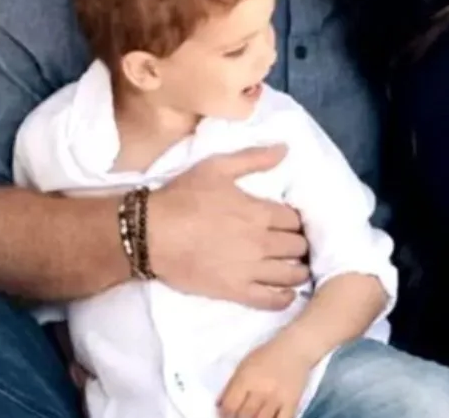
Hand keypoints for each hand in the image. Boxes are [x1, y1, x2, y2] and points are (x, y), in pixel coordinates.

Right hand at [146, 145, 309, 309]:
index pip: (296, 219)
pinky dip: (285, 298)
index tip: (293, 222)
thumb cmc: (184, 197)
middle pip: (298, 246)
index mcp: (260, 212)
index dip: (297, 220)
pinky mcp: (234, 291)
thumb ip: (254, 158)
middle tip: (295, 244)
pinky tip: (288, 294)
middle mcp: (262, 242)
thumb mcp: (218, 167)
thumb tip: (285, 149)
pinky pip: (270, 299)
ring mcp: (249, 270)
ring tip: (297, 268)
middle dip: (299, 243)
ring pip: (291, 273)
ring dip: (299, 270)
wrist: (149, 234)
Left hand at [218, 336, 310, 417]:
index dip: (224, 414)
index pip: (229, 406)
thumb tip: (219, 406)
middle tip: (240, 416)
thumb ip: (232, 385)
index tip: (225, 415)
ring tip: (253, 416)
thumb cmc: (268, 354)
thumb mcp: (245, 364)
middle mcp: (261, 389)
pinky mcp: (292, 402)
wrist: (296, 347)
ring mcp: (277, 397)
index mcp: (246, 378)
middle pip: (244, 416)